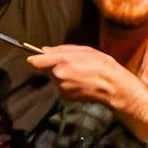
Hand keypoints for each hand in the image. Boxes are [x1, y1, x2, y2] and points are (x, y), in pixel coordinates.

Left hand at [26, 43, 147, 136]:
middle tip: (69, 63)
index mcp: (62, 61)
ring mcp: (60, 88)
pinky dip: (65, 83)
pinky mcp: (64, 97)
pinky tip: (79, 82)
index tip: (34, 57)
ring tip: (78, 73)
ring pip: (53, 78)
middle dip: (52, 65)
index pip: (36, 61)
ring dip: (60, 75)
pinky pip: (60, 86)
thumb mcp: (83, 50)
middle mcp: (58, 76)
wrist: (113, 87)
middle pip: (45, 69)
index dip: (34, 58)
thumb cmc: (101, 64)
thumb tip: (43, 50)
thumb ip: (61, 49)